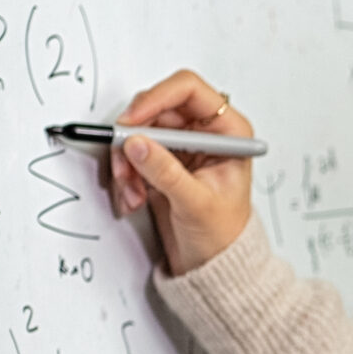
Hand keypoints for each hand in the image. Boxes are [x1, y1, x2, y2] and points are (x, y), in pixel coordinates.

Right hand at [106, 70, 254, 275]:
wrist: (213, 263)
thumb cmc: (222, 234)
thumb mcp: (196, 203)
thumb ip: (166, 171)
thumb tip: (137, 143)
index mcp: (228, 131)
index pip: (188, 90)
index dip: (156, 98)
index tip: (131, 122)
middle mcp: (204, 132)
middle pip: (155, 109)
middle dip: (133, 139)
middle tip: (124, 167)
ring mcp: (181, 146)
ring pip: (138, 131)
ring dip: (126, 161)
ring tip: (132, 193)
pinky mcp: (162, 161)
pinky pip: (131, 153)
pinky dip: (126, 174)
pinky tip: (133, 198)